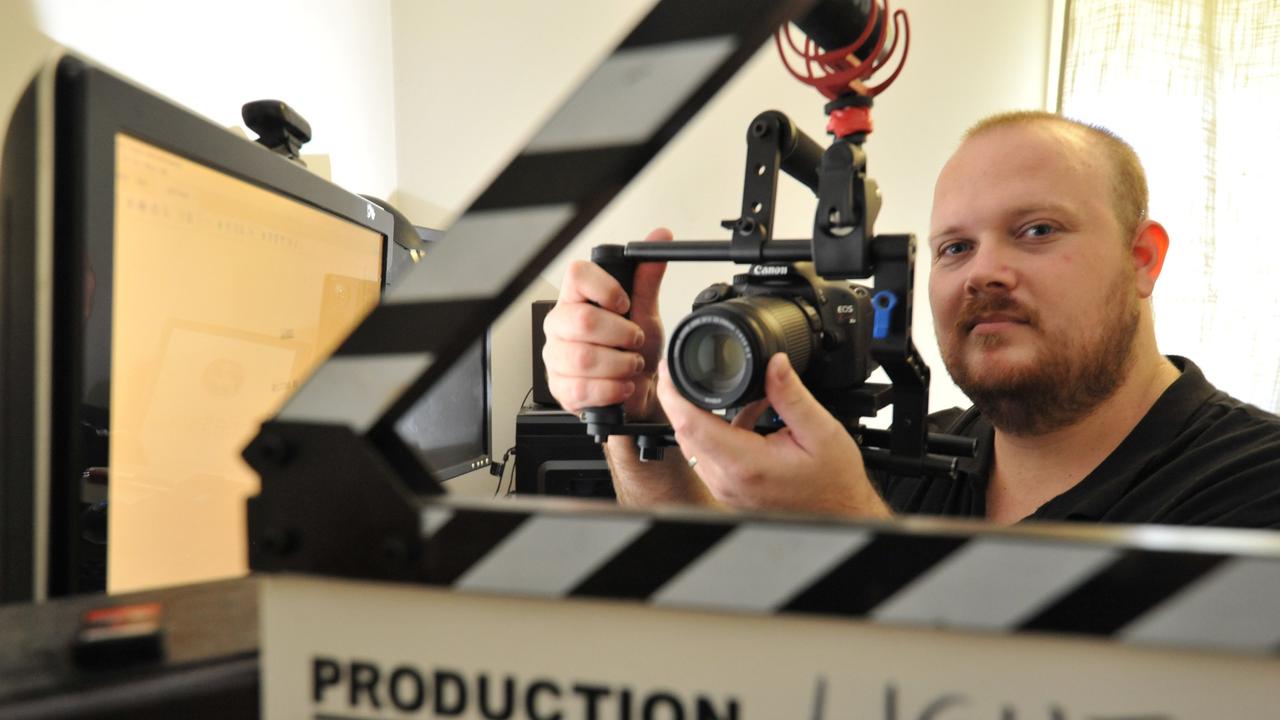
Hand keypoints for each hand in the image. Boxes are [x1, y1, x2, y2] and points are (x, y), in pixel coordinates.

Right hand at [542, 228, 671, 419]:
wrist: (636, 392)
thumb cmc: (633, 350)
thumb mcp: (645, 311)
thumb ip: (648, 277)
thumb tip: (660, 236)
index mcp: (576, 299)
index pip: (576, 274)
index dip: (605, 287)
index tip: (624, 303)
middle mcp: (560, 325)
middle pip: (582, 320)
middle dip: (621, 334)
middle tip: (635, 340)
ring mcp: (556, 357)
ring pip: (584, 358)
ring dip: (619, 364)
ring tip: (631, 365)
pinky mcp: (560, 388)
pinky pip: (582, 388)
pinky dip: (611, 388)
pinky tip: (621, 385)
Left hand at [655, 352, 890, 516]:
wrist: (839, 514)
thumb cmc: (833, 482)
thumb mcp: (821, 431)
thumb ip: (792, 395)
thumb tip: (774, 362)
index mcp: (746, 465)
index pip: (690, 425)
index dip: (674, 394)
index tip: (669, 369)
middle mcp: (728, 481)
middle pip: (684, 434)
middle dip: (679, 399)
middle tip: (681, 369)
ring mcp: (726, 489)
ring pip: (693, 445)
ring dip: (696, 415)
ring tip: (710, 387)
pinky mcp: (729, 490)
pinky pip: (708, 456)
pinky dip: (714, 432)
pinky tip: (741, 415)